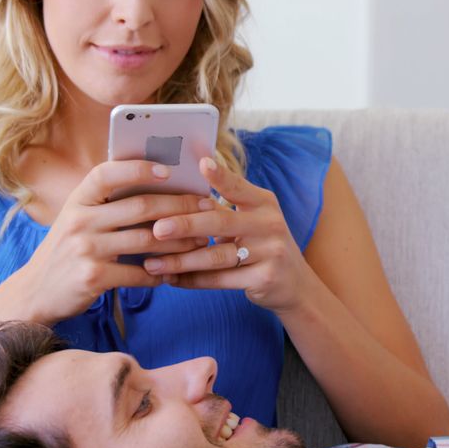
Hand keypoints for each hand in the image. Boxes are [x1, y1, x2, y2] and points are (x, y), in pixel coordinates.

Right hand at [5, 161, 211, 323]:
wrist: (34, 293)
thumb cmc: (66, 251)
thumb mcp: (77, 220)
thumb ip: (106, 205)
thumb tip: (157, 187)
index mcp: (77, 200)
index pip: (107, 173)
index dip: (138, 168)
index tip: (169, 169)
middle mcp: (79, 220)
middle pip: (140, 206)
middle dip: (180, 205)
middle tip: (206, 207)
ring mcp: (85, 249)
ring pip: (147, 240)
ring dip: (179, 241)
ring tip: (200, 241)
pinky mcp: (93, 277)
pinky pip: (138, 273)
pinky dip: (160, 274)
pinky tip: (174, 273)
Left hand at [143, 157, 315, 312]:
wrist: (295, 284)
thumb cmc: (262, 244)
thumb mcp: (251, 221)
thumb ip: (223, 209)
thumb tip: (179, 195)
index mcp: (264, 203)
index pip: (238, 187)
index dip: (220, 176)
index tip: (201, 163)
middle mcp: (269, 224)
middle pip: (221, 222)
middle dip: (186, 225)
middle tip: (157, 228)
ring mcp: (269, 252)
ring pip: (217, 256)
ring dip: (181, 261)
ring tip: (153, 263)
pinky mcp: (264, 278)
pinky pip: (220, 280)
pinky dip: (192, 281)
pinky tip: (171, 280)